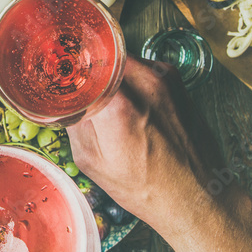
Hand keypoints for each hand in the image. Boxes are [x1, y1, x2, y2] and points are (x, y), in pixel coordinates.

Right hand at [67, 57, 230, 232]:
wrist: (195, 196)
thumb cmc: (145, 187)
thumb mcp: (91, 160)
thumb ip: (74, 119)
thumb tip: (62, 94)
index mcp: (118, 106)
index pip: (79, 65)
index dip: (65, 68)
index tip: (57, 77)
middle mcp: (144, 84)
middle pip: (100, 55)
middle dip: (85, 68)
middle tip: (77, 86)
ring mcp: (164, 78)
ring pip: (121, 58)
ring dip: (108, 72)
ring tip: (105, 100)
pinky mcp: (176, 80)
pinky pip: (142, 66)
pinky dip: (130, 77)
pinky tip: (131, 104)